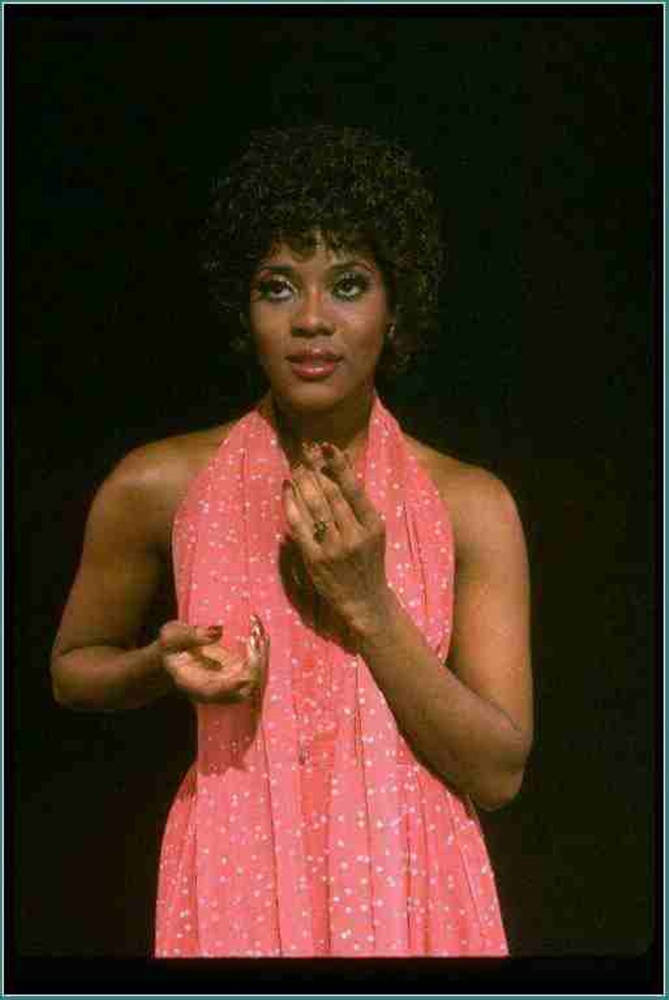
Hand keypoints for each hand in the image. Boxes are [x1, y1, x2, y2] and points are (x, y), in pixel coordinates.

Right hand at [159, 616, 268, 706]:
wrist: (176, 653)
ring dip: (261, 653)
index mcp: (193, 684)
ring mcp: (229, 682)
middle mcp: (215, 688)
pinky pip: (257, 663)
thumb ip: (190, 635)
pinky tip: (257, 625)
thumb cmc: (171, 645)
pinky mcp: (239, 671)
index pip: (214, 692)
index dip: (231, 686)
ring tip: (256, 626)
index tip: (244, 673)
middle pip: (242, 689)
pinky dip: (261, 646)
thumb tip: (218, 632)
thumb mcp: (172, 636)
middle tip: (253, 635)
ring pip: (255, 676)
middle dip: (255, 664)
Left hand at [281, 441, 391, 633]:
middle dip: (316, 469)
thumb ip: (358, 504)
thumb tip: (341, 468)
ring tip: (296, 466)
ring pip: (314, 506)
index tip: (327, 446)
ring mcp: (333, 547)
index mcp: (373, 525)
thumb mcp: (373, 532)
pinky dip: (291, 504)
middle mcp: (354, 535)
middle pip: (330, 493)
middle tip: (305, 452)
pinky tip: (287, 489)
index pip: (353, 488)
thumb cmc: (368, 561)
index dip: (338, 464)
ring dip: (302, 482)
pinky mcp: (314, 558)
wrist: (364, 600)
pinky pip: (299, 525)